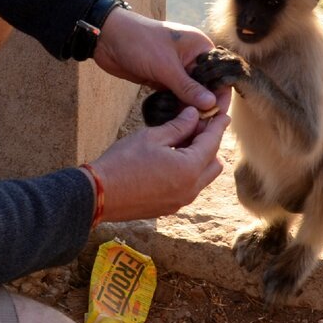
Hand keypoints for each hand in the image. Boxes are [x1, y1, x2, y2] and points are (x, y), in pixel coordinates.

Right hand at [87, 106, 230, 222]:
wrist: (99, 194)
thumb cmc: (123, 162)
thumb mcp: (151, 137)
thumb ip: (178, 126)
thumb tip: (193, 115)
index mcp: (189, 169)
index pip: (212, 143)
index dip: (217, 126)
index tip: (223, 115)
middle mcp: (190, 189)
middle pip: (214, 163)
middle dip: (210, 144)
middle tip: (196, 127)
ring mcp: (180, 201)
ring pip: (203, 177)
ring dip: (200, 160)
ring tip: (182, 143)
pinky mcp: (169, 208)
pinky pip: (189, 188)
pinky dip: (188, 173)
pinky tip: (171, 160)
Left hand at [93, 7, 225, 115]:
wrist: (107, 39)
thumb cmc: (140, 42)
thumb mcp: (166, 66)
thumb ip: (188, 87)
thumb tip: (211, 104)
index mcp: (199, 47)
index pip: (219, 75)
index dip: (220, 95)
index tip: (217, 116)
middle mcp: (192, 59)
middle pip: (206, 87)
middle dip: (204, 106)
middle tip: (201, 127)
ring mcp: (177, 70)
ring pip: (190, 95)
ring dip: (189, 109)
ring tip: (189, 128)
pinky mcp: (163, 79)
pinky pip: (176, 97)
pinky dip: (176, 107)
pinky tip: (176, 121)